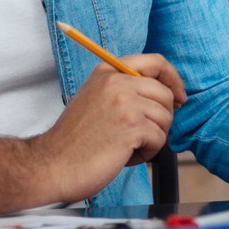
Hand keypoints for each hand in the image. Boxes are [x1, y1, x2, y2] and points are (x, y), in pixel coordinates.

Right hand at [34, 54, 181, 202]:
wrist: (50, 165)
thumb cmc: (74, 140)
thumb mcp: (96, 99)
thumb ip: (124, 89)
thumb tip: (165, 92)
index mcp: (108, 71)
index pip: (155, 62)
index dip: (173, 79)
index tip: (179, 97)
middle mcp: (117, 82)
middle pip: (166, 94)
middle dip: (161, 119)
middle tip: (140, 136)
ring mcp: (125, 103)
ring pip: (166, 118)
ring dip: (152, 139)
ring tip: (125, 147)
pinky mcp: (132, 127)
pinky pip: (160, 139)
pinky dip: (147, 153)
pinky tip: (125, 157)